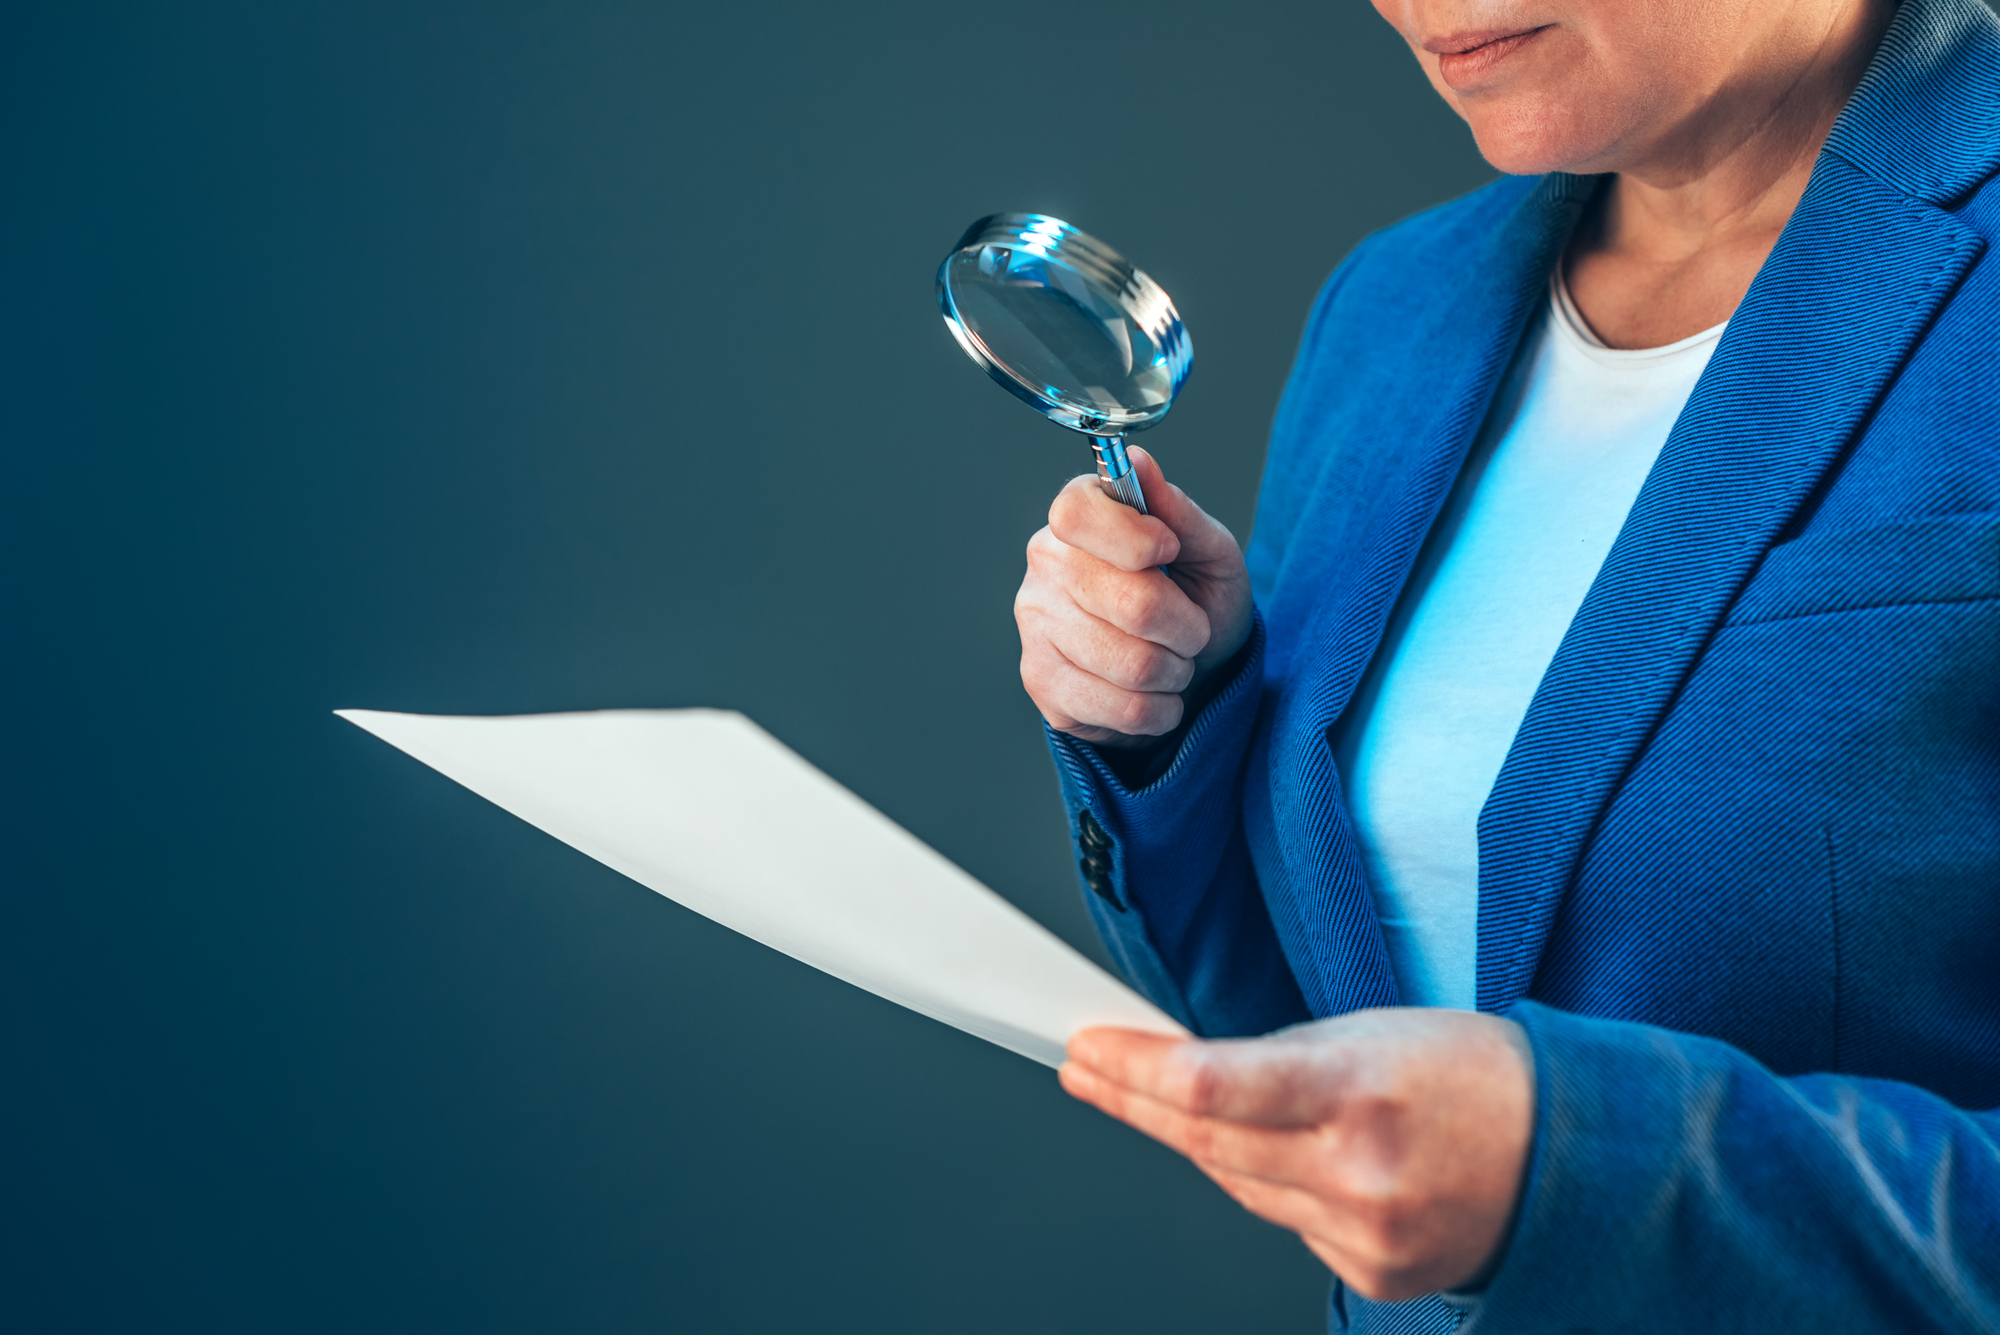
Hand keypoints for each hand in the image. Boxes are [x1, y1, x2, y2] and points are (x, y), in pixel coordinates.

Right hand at [1014, 448, 1251, 747]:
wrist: (1188, 669)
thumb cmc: (1195, 597)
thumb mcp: (1209, 550)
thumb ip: (1179, 511)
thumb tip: (1138, 462)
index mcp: (1079, 517)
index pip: (1078, 514)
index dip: (1134, 538)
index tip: (1169, 551)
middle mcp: (1045, 566)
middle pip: (1131, 604)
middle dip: (1186, 626)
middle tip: (1191, 628)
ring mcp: (1035, 627)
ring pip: (1132, 664)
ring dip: (1175, 672)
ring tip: (1173, 662)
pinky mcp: (1041, 684)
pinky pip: (1120, 708)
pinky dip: (1159, 710)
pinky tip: (1155, 696)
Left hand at [1060, 1009, 1533, 1299]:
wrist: (1571, 1155)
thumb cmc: (1471, 1074)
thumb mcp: (1372, 1030)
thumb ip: (1274, 1055)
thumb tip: (1179, 1065)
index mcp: (1360, 1090)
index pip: (1215, 1085)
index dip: (1136, 1070)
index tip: (1087, 1047)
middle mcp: (1360, 1173)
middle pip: (1208, 1141)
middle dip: (1135, 1101)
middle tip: (1086, 1069)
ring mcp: (1367, 1235)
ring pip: (1237, 1186)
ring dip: (1194, 1141)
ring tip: (1155, 1096)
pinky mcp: (1375, 1275)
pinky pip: (1286, 1224)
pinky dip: (1268, 1186)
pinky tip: (1275, 1155)